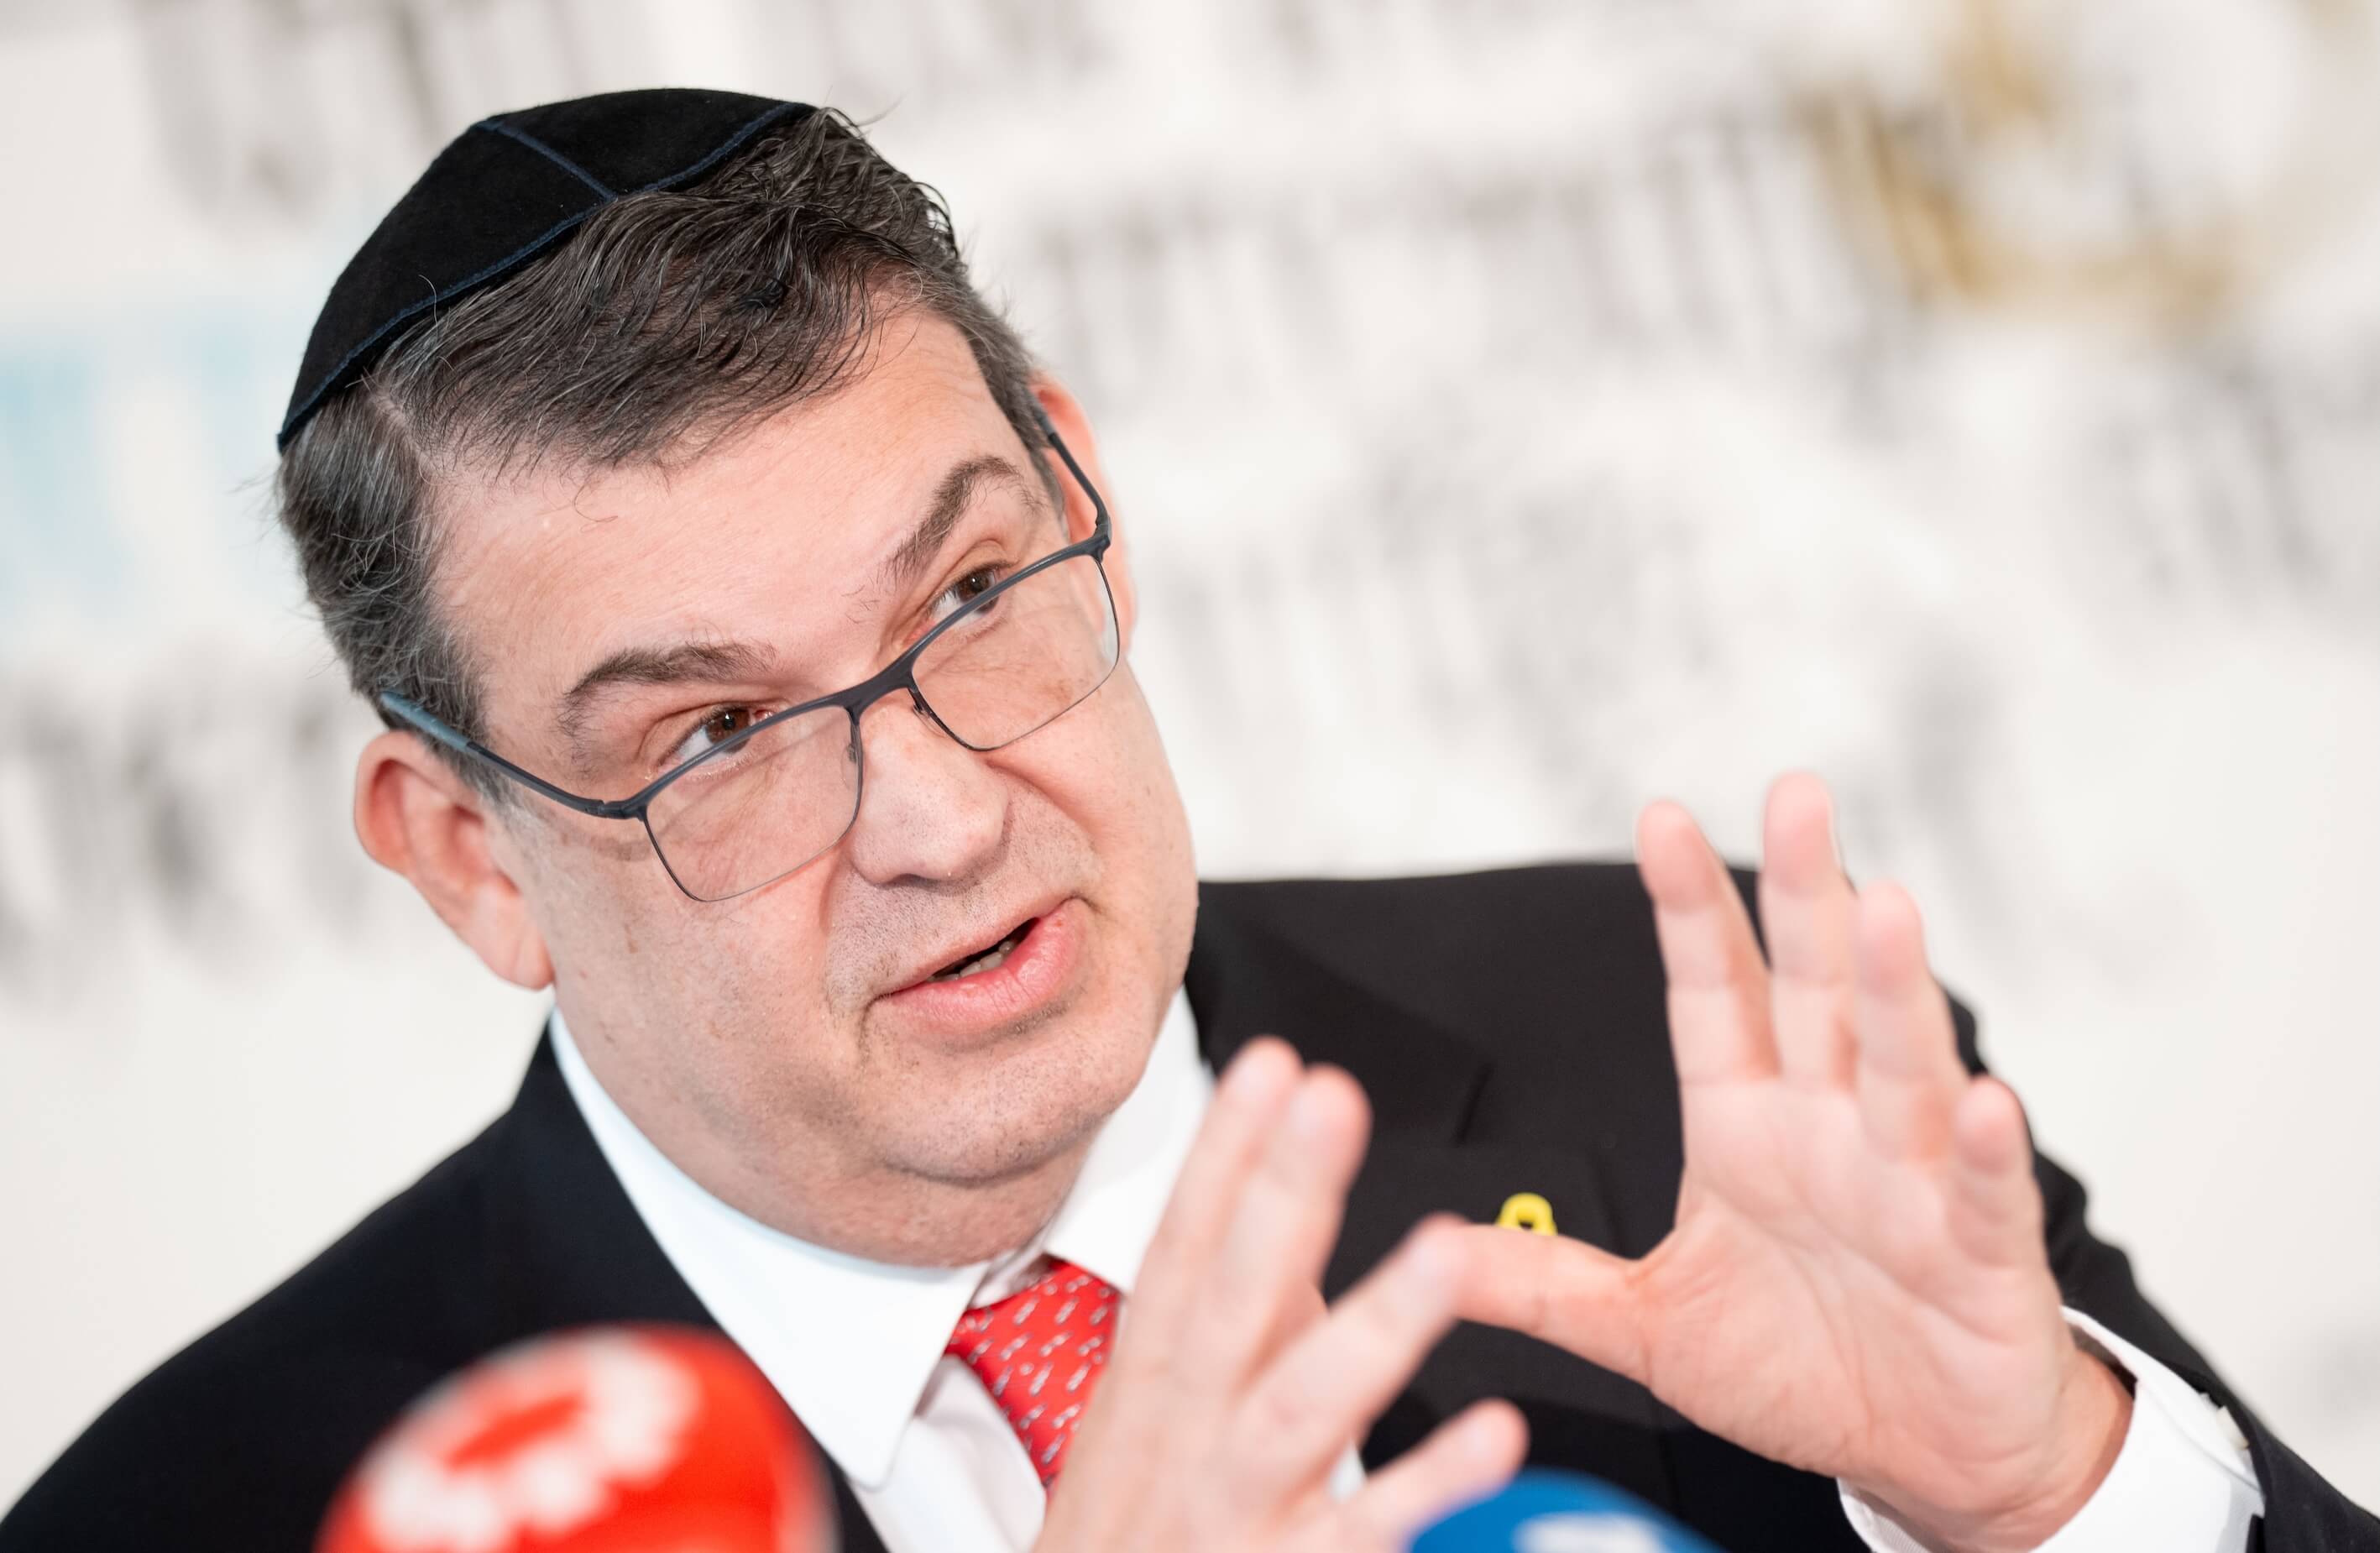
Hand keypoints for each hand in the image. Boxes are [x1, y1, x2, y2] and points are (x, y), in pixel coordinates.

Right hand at [1038, 1040, 1527, 1552]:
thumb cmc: (1132, 1543)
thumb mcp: (1148, 1428)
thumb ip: (1221, 1326)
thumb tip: (1278, 1215)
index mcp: (1152, 1387)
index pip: (1183, 1249)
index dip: (1223, 1154)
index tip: (1271, 1063)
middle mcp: (1185, 1437)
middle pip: (1233, 1299)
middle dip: (1282, 1195)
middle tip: (1334, 1099)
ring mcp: (1232, 1510)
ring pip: (1301, 1409)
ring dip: (1373, 1326)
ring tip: (1446, 1251)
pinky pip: (1364, 1532)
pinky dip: (1428, 1484)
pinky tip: (1496, 1433)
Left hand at [1452, 774, 2129, 1552]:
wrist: (1924, 1451)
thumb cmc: (1801, 1370)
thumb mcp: (1646, 1327)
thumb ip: (1547, 1285)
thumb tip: (1431, 1253)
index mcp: (1746, 1125)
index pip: (1712, 995)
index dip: (1689, 913)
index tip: (1655, 818)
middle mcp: (1830, 1128)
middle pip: (1813, 992)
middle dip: (1801, 897)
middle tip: (1793, 796)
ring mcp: (1911, 1182)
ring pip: (1901, 1066)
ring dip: (1894, 988)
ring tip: (1884, 906)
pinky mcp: (1983, 1253)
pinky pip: (1980, 1192)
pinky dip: (1981, 1149)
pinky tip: (1980, 1099)